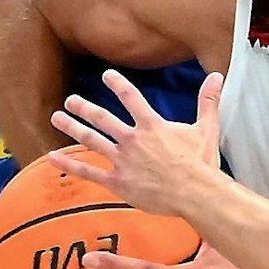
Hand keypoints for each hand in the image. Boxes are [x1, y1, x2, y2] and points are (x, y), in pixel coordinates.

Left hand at [50, 70, 222, 219]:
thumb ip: (208, 101)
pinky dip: (69, 164)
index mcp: (152, 125)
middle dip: (85, 107)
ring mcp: (122, 160)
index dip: (118, 84)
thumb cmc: (202, 163)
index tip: (106, 76)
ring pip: (91, 140)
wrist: (194, 192)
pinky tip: (52, 157)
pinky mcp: (117, 182)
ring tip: (57, 118)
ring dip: (72, 127)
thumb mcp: (206, 128)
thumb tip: (217, 77)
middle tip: (71, 100)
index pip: (132, 97)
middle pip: (103, 119)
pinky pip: (88, 172)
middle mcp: (133, 139)